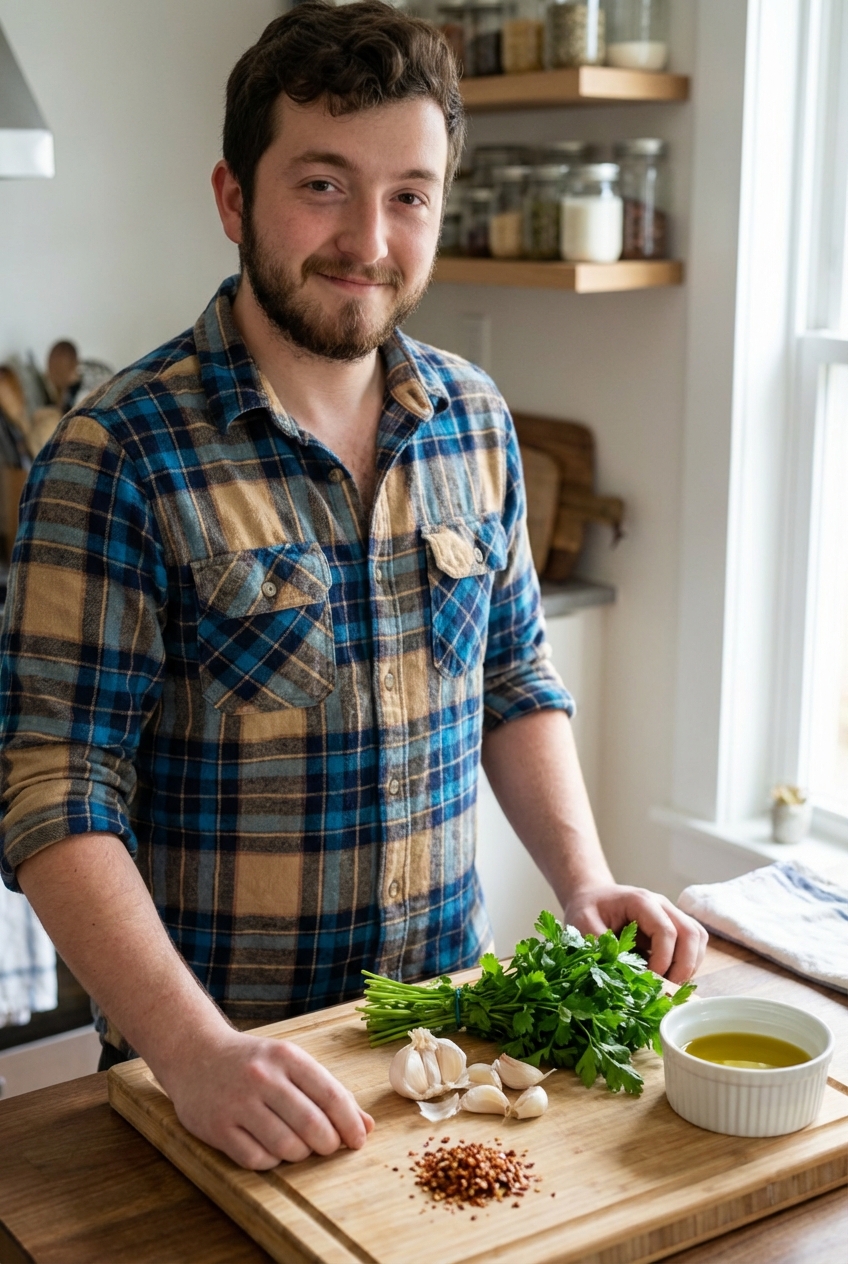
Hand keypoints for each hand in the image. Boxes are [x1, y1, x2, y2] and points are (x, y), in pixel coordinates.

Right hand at [157, 1026, 374, 1169]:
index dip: (350, 1124)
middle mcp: (263, 1077)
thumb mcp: (292, 1063)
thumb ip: (328, 1091)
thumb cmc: (254, 1062)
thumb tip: (367, 1125)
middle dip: (328, 1144)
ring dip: (300, 1154)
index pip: (331, 1095)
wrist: (195, 1055)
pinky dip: (272, 1161)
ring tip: (300, 1147)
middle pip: (311, 1125)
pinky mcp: (218, 1128)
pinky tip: (272, 1150)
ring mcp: (238, 1103)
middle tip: (328, 1147)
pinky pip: (256, 1159)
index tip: (358, 1140)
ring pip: (286, 1146)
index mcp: (287, 1056)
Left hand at [563, 884, 707, 982]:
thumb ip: (601, 946)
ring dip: (690, 965)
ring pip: (698, 938)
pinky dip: (688, 963)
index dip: (663, 959)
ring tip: (670, 985)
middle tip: (667, 989)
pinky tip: (670, 976)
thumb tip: (620, 974)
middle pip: (691, 933)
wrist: (593, 896)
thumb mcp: (583, 924)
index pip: (666, 930)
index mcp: (641, 901)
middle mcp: (662, 905)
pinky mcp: (674, 927)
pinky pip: (693, 944)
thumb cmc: (588, 908)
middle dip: (684, 966)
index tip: (651, 980)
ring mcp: (671, 914)